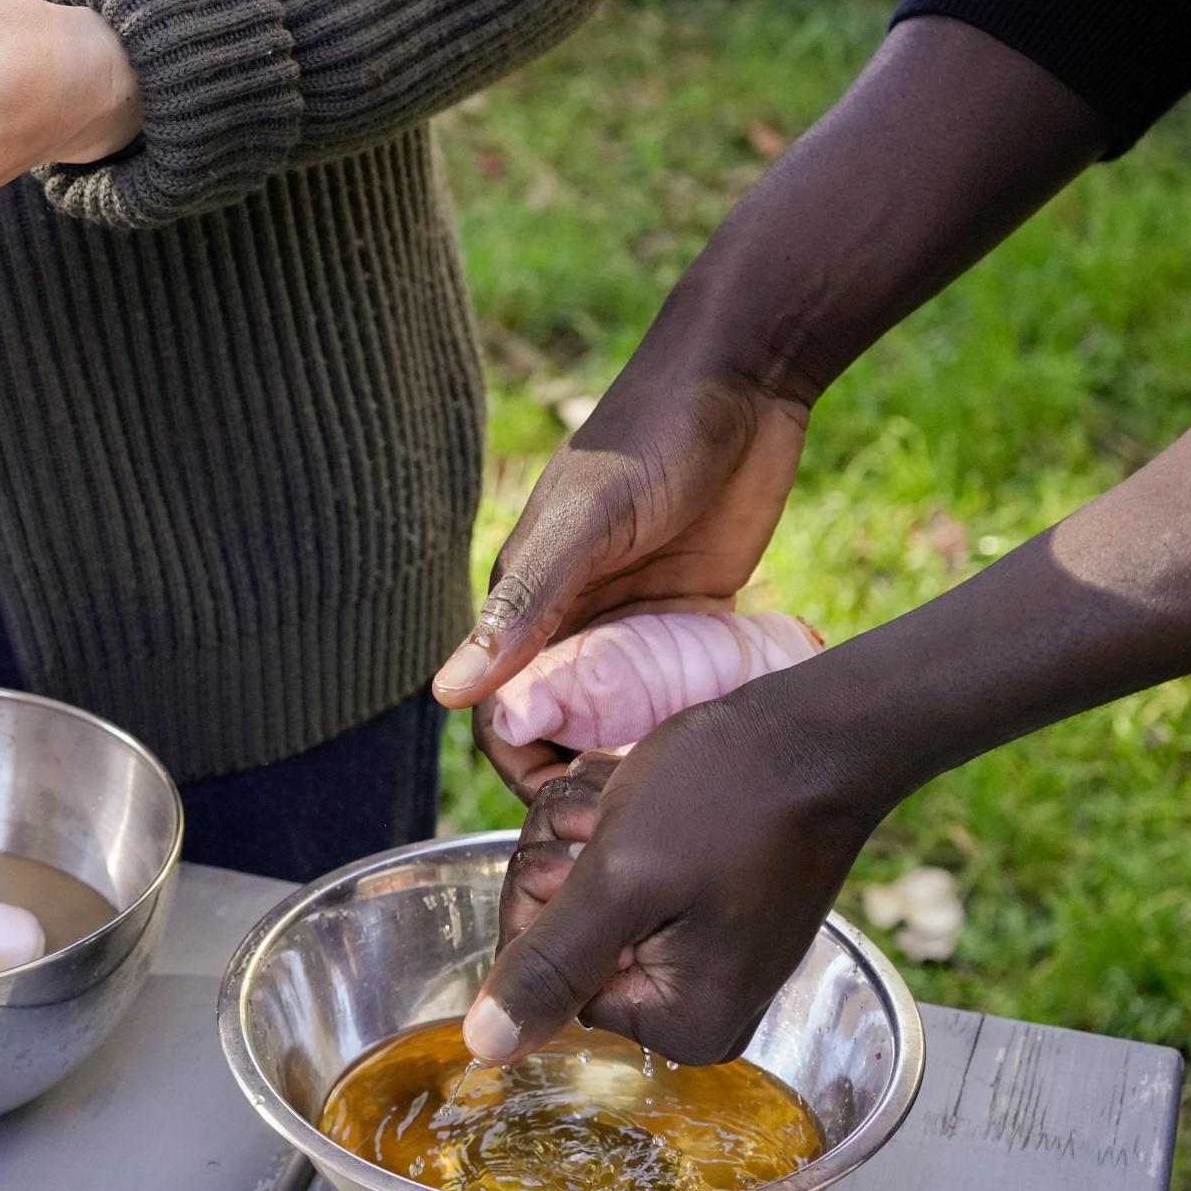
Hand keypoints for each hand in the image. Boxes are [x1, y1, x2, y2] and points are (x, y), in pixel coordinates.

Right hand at [433, 345, 809, 799]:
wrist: (743, 379)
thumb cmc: (656, 440)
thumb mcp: (589, 525)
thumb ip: (523, 606)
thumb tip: (446, 695)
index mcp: (526, 599)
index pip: (503, 714)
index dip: (527, 770)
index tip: (578, 811)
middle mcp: (571, 618)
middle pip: (561, 724)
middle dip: (587, 774)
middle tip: (640, 811)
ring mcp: (631, 619)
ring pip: (618, 714)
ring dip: (639, 752)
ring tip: (680, 788)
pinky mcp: (687, 613)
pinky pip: (675, 687)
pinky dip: (687, 717)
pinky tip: (719, 743)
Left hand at [464, 686, 888, 1066]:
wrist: (815, 729)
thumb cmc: (729, 794)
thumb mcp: (620, 881)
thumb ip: (550, 966)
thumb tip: (486, 1050)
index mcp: (677, 1025)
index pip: (540, 974)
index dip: (546, 894)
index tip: (595, 847)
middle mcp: (691, 1003)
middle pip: (558, 933)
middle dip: (569, 857)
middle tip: (622, 816)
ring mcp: (699, 950)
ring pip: (580, 888)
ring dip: (591, 827)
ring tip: (642, 798)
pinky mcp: (702, 903)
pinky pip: (620, 868)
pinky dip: (618, 819)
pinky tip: (651, 792)